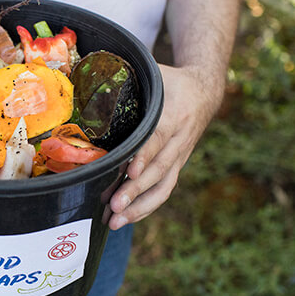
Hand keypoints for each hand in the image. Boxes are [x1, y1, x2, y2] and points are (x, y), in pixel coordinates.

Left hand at [107, 64, 222, 229]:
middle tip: (114, 207)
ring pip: (163, 186)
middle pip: (158, 169)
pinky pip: (164, 190)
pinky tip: (125, 219)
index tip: (130, 172)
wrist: (204, 92)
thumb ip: (127, 79)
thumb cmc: (170, 82)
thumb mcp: (153, 74)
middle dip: (135, 191)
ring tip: (115, 221)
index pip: (157, 138)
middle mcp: (179, 140)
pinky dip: (146, 207)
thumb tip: (90, 77)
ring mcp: (179, 156)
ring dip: (139, 207)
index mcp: (172, 114)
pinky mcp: (176, 166)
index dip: (144, 156)